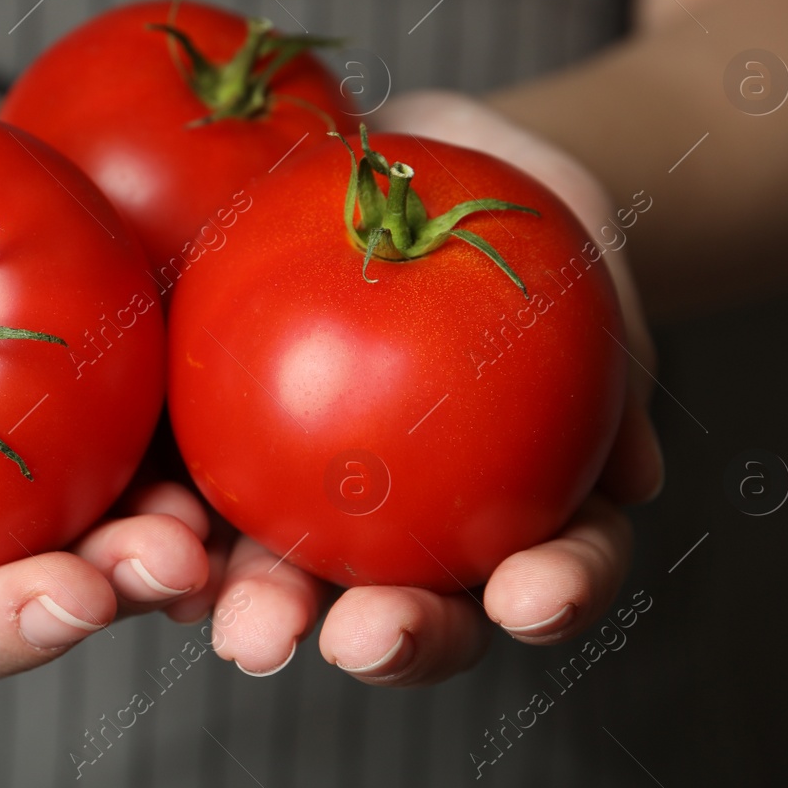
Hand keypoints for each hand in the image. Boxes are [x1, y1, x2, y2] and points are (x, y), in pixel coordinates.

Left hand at [208, 91, 664, 683]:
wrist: (400, 147)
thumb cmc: (516, 198)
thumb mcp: (584, 235)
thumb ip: (615, 345)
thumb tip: (639, 475)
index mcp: (515, 497)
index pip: (550, 565)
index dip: (552, 594)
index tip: (530, 596)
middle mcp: (408, 522)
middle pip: (409, 607)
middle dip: (390, 641)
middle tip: (364, 635)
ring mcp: (304, 490)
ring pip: (288, 576)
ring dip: (264, 609)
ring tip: (241, 620)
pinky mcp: (212, 439)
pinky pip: (184, 483)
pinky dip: (166, 519)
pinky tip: (148, 528)